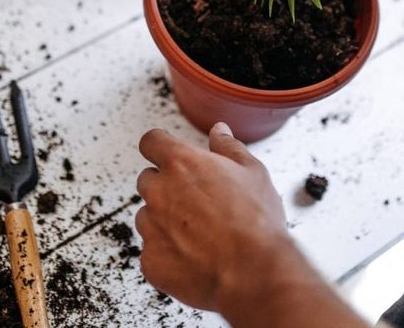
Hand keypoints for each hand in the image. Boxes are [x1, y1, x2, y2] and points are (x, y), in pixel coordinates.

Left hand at [135, 123, 288, 310]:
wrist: (253, 272)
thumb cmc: (255, 222)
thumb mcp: (253, 172)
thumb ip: (229, 147)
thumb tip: (219, 132)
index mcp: (181, 164)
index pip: (151, 142)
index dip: (160, 146)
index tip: (166, 153)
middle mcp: (159, 192)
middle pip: (148, 180)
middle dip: (166, 186)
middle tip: (196, 201)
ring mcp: (151, 228)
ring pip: (147, 216)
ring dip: (164, 220)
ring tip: (199, 233)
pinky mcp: (150, 260)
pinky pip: (152, 251)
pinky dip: (168, 253)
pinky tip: (195, 257)